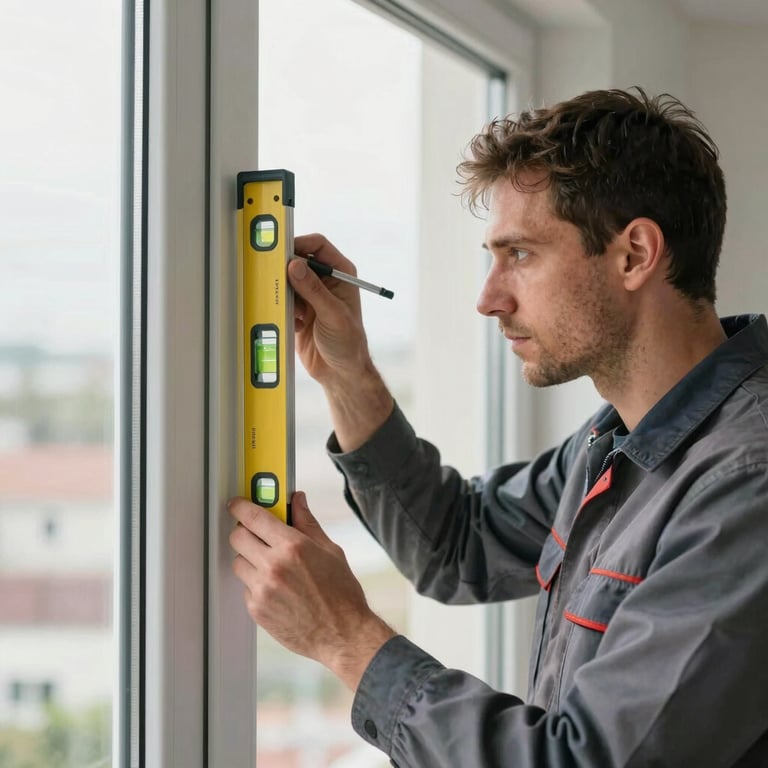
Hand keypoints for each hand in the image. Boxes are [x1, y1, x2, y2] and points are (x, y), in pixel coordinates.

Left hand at [228, 491, 395, 689]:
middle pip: (238, 537)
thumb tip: (297, 500)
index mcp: (293, 547)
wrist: (342, 634)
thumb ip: (307, 523)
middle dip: (244, 531)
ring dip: (250, 559)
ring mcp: (262, 589)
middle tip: (257, 534)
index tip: (236, 504)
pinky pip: (245, 587)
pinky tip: (277, 587)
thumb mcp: (330, 551)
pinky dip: (256, 583)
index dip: (241, 507)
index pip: (254, 517)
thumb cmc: (341, 594)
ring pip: (238, 562)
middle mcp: (274, 566)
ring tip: (272, 566)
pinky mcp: (257, 609)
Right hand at [289, 234, 371, 385]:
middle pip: (298, 261)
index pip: (318, 245)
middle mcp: (325, 280)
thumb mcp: (333, 314)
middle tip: (282, 286)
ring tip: (298, 313)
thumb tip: (295, 265)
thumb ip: (313, 289)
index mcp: (341, 274)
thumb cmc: (348, 343)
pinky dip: (285, 309)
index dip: (300, 245)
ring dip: (286, 295)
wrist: (340, 372)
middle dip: (288, 273)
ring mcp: (310, 295)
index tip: (283, 254)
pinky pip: (282, 299)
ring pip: (287, 280)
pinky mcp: (298, 309)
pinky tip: (297, 325)